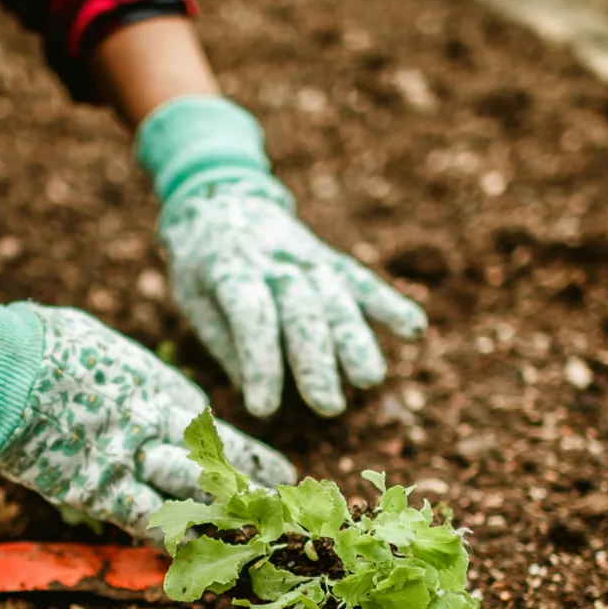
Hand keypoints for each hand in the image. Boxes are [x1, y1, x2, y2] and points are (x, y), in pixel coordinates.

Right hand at [0, 289, 294, 539]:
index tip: (279, 472)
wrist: (4, 368)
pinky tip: (191, 562)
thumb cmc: (46, 344)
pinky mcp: (100, 491)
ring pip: (194, 499)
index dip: (250, 456)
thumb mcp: (103, 348)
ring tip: (254, 543)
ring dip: (223, 523)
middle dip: (252, 493)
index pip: (217, 433)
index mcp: (163, 389)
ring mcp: (133, 461)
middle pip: (218, 468)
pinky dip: (168, 542)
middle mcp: (160, 428)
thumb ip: (129, 375)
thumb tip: (132, 380)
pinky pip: (145, 522)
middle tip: (283, 514)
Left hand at [136, 97, 426, 417]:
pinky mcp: (330, 260)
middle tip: (327, 406)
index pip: (251, 316)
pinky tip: (415, 330)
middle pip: (302, 311)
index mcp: (229, 270)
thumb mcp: (192, 299)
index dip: (259, 363)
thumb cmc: (202, 266)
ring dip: (356, 340)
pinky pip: (362, 282)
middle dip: (316, 360)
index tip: (263, 409)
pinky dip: (389, 303)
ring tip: (369, 380)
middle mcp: (274, 261)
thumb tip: (255, 390)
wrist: (221, 200)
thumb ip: (224, 342)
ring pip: (336, 299)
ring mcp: (307, 258)